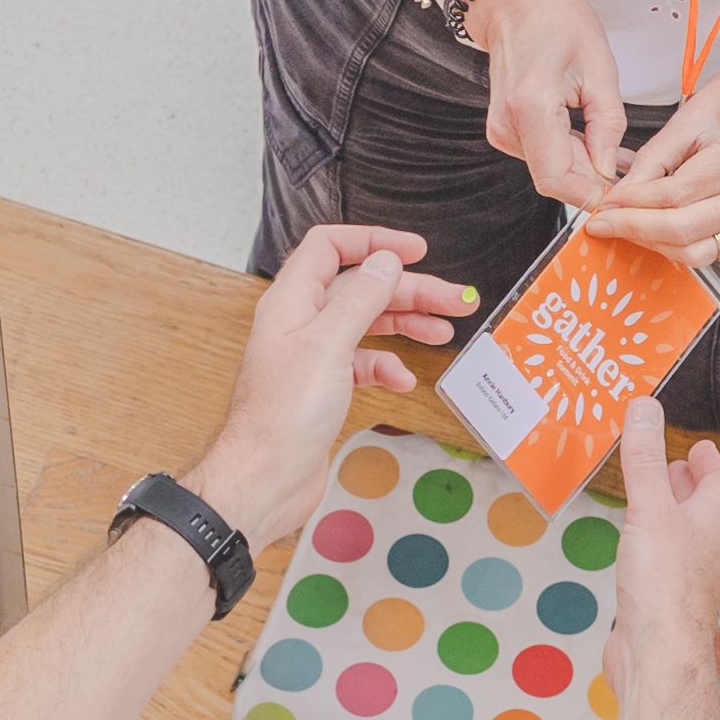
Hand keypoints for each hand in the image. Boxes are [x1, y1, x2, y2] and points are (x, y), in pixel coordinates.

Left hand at [192, 223, 471, 546]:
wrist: (264, 478)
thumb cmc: (283, 415)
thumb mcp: (328, 345)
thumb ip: (359, 298)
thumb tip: (386, 261)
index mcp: (293, 300)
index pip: (331, 247)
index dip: (374, 241)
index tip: (416, 250)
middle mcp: (301, 322)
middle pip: (360, 287)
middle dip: (409, 290)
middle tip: (455, 299)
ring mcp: (312, 356)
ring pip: (367, 324)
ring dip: (406, 324)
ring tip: (444, 330)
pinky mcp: (323, 388)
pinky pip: (362, 364)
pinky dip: (387, 367)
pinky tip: (403, 380)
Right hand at [465, 0, 631, 211]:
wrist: (515, 4)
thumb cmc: (554, 20)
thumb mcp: (600, 66)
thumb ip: (608, 123)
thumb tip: (609, 168)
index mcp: (530, 106)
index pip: (559, 179)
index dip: (593, 194)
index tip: (623, 192)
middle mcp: (508, 124)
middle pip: (557, 178)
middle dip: (596, 180)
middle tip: (634, 169)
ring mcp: (503, 130)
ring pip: (552, 170)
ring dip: (586, 167)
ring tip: (617, 148)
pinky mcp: (506, 130)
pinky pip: (545, 156)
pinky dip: (573, 155)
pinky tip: (594, 140)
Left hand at [577, 46, 719, 259]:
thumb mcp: (694, 110)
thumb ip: (657, 154)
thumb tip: (622, 191)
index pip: (675, 194)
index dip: (633, 203)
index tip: (604, 202)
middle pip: (684, 229)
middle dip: (634, 230)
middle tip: (602, 224)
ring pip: (696, 251)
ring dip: (653, 245)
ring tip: (625, 228)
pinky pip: (710, 250)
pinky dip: (676, 245)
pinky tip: (653, 230)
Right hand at [605, 399, 719, 666]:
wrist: (659, 656)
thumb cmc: (666, 585)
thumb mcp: (651, 509)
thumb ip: (644, 460)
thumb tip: (645, 408)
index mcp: (712, 521)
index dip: (710, 462)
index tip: (699, 447)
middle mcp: (705, 549)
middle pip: (704, 509)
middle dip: (688, 485)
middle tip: (671, 466)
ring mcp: (686, 579)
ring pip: (682, 537)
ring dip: (667, 515)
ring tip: (648, 499)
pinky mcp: (663, 603)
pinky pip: (661, 564)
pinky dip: (649, 546)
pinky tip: (632, 548)